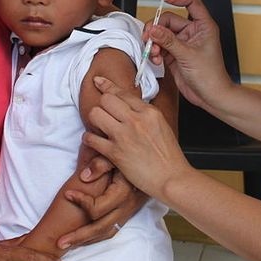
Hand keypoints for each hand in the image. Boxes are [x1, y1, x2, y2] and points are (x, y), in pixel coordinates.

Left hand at [59, 163, 147, 248]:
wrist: (153, 165)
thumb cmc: (130, 157)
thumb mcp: (116, 156)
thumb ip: (101, 163)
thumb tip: (84, 177)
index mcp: (123, 193)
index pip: (99, 207)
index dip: (80, 201)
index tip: (67, 193)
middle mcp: (126, 207)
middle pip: (100, 228)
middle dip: (78, 236)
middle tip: (59, 242)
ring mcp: (126, 213)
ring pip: (105, 233)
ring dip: (85, 241)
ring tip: (66, 245)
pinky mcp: (126, 215)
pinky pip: (110, 231)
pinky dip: (95, 237)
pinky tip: (82, 239)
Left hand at [84, 76, 192, 199]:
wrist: (172, 178)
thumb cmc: (169, 156)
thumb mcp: (162, 126)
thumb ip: (146, 114)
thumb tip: (131, 105)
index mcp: (149, 112)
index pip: (122, 92)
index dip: (107, 86)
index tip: (98, 82)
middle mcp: (136, 120)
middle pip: (106, 99)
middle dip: (102, 106)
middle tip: (104, 115)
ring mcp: (124, 136)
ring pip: (96, 114)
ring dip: (94, 121)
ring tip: (99, 127)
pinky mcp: (115, 153)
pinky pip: (91, 138)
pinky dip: (89, 139)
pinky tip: (93, 141)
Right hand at [145, 0, 233, 110]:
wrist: (210, 96)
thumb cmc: (211, 76)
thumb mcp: (188, 55)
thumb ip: (169, 40)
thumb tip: (153, 29)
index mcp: (203, 26)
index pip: (190, 2)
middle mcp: (193, 32)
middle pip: (169, 19)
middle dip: (156, 28)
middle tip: (148, 38)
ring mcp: (183, 43)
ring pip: (161, 34)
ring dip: (155, 42)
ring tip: (155, 54)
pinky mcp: (174, 54)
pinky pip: (160, 46)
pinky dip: (155, 52)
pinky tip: (157, 60)